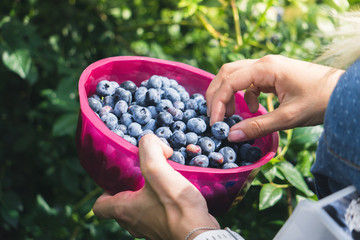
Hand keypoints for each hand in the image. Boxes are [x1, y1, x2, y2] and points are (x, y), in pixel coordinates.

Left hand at [93, 134, 218, 239]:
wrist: (199, 233)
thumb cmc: (176, 206)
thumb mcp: (158, 170)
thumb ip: (149, 149)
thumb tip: (151, 141)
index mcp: (124, 210)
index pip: (99, 207)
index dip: (104, 192)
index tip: (117, 180)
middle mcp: (134, 224)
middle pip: (121, 208)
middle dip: (129, 191)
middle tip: (142, 175)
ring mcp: (151, 230)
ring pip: (140, 213)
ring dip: (147, 198)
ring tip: (161, 182)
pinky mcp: (167, 230)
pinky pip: (158, 216)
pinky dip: (162, 205)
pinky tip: (176, 193)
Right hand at [206, 55, 343, 141]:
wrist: (345, 93)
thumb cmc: (321, 101)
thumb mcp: (288, 117)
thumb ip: (258, 126)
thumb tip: (231, 136)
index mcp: (266, 68)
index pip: (230, 81)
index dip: (218, 102)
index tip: (215, 123)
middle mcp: (264, 63)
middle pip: (228, 73)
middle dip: (217, 95)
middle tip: (214, 116)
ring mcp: (268, 67)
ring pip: (236, 75)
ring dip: (228, 94)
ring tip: (230, 114)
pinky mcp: (273, 74)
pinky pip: (249, 81)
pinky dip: (243, 95)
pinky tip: (253, 109)